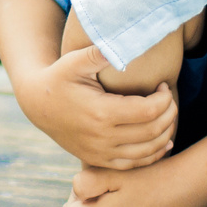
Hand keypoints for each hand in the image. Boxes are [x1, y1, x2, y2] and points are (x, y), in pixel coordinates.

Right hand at [22, 45, 176, 169]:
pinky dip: (153, 155)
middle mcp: (102, 137)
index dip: (165, 98)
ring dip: (165, 135)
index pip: (149, 111)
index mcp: (101, 112)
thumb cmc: (59, 78)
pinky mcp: (98, 160)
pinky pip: (133, 165)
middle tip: (169, 99)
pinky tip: (162, 142)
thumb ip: (100, 52)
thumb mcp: (74, 61)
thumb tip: (124, 41)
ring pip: (147, 152)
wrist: (37, 105)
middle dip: (169, 114)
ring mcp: (100, 152)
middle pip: (153, 132)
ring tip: (167, 116)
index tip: (163, 85)